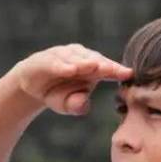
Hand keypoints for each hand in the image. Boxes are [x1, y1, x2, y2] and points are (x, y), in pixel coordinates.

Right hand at [12, 44, 131, 115]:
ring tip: (95, 67)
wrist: (30, 87)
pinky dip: (63, 65)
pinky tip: (71, 70)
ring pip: (76, 58)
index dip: (117, 71)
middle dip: (105, 65)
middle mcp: (80, 57)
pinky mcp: (45, 58)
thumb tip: (83, 103)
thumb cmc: (56, 94)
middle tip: (117, 70)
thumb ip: (77, 105)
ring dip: (85, 62)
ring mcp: (62, 56)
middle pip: (95, 60)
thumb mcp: (67, 104)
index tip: (129, 75)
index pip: (108, 69)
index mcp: (92, 68)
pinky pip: (55, 61)